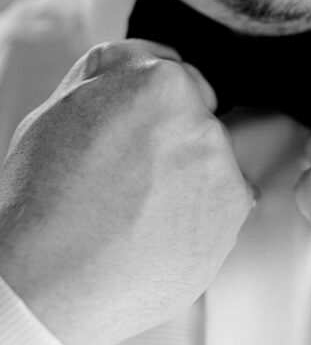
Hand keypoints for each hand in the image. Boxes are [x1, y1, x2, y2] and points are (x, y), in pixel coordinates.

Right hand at [0, 40, 253, 344]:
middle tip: (126, 180)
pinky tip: (160, 233)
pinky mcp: (234, 219)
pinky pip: (227, 206)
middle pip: (198, 121)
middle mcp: (203, 124)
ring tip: (137, 214)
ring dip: (189, 180)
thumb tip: (137, 61)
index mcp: (160, 84)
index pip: (175, 75)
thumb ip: (112, 73)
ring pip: (214, 164)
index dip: (147, 108)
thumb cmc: (43, 203)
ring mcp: (224, 174)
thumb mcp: (60, 108)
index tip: (131, 135)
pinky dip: (202, 217)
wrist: (51, 283)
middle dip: (171, 143)